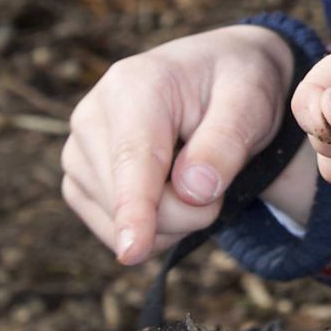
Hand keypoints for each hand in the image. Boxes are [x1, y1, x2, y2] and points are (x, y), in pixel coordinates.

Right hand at [59, 25, 293, 265]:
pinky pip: (110, 231)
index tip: (133, 252)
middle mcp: (93, 115)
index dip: (134, 208)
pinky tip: (170, 194)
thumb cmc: (236, 86)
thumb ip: (225, 143)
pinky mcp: (78, 179)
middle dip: (187, 211)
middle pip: (130, 199)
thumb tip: (192, 191)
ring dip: (170, 222)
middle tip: (220, 173)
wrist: (218, 78)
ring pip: (118, 223)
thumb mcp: (251, 101)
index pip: (132, 158)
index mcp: (135, 85)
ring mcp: (79, 149)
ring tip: (194, 175)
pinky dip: (150, 230)